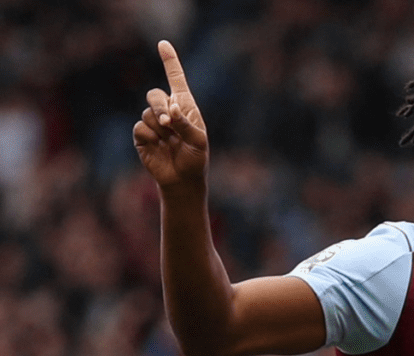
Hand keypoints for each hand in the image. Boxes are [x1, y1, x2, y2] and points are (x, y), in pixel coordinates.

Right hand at [133, 40, 207, 190]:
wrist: (182, 179)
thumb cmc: (195, 158)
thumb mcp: (198, 141)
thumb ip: (185, 124)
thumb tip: (171, 109)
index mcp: (185, 107)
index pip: (176, 79)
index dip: (169, 61)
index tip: (163, 43)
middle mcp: (168, 111)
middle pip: (155, 95)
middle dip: (159, 106)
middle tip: (169, 124)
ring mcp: (153, 123)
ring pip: (147, 112)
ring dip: (159, 128)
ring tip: (170, 142)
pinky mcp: (142, 136)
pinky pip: (140, 128)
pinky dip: (150, 137)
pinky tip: (158, 147)